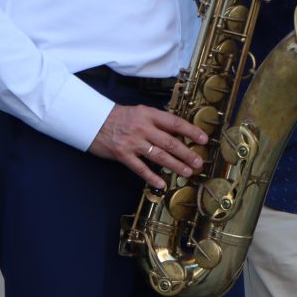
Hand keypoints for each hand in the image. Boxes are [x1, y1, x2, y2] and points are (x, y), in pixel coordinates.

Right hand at [89, 104, 205, 189]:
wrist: (92, 120)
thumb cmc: (119, 117)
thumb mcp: (140, 112)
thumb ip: (157, 122)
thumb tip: (178, 133)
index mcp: (149, 114)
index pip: (175, 123)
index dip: (191, 131)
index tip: (203, 139)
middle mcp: (142, 127)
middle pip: (170, 142)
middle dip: (187, 153)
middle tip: (198, 162)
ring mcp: (133, 142)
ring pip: (159, 155)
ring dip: (175, 165)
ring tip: (187, 172)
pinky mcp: (123, 154)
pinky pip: (140, 168)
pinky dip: (152, 177)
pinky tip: (161, 184)